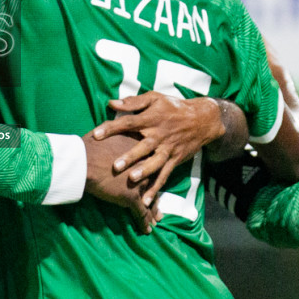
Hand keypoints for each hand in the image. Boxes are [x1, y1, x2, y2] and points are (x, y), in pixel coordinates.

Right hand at [80, 131, 159, 231]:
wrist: (83, 161)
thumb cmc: (90, 146)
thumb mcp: (108, 132)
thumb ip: (116, 133)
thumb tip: (111, 132)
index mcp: (141, 149)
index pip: (152, 163)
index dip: (153, 174)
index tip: (154, 180)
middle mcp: (146, 166)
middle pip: (155, 183)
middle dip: (156, 195)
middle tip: (160, 207)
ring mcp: (141, 182)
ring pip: (151, 200)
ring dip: (153, 211)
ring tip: (156, 220)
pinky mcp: (132, 197)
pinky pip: (142, 213)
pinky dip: (144, 222)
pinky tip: (147, 230)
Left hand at [91, 94, 224, 217]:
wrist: (202, 119)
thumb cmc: (173, 107)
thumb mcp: (155, 98)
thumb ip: (133, 102)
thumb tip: (111, 103)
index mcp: (151, 118)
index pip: (128, 122)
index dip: (112, 128)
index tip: (96, 135)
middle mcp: (159, 134)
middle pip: (143, 146)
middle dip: (130, 156)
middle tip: (116, 165)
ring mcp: (168, 149)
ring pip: (155, 162)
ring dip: (144, 171)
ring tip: (132, 179)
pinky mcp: (175, 160)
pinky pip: (164, 175)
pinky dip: (156, 188)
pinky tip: (146, 201)